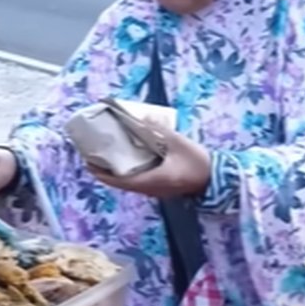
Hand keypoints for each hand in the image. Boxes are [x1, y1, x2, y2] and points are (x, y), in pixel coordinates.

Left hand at [86, 121, 210, 199]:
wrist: (216, 180)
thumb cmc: (197, 163)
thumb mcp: (177, 143)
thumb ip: (158, 130)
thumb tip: (141, 116)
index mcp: (150, 180)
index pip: (118, 181)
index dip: (101, 174)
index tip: (88, 164)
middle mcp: (149, 188)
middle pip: (121, 183)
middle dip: (105, 172)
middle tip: (94, 157)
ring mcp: (155, 190)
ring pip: (129, 183)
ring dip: (116, 173)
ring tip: (108, 157)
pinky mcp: (161, 187)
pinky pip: (139, 181)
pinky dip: (129, 172)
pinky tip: (130, 160)